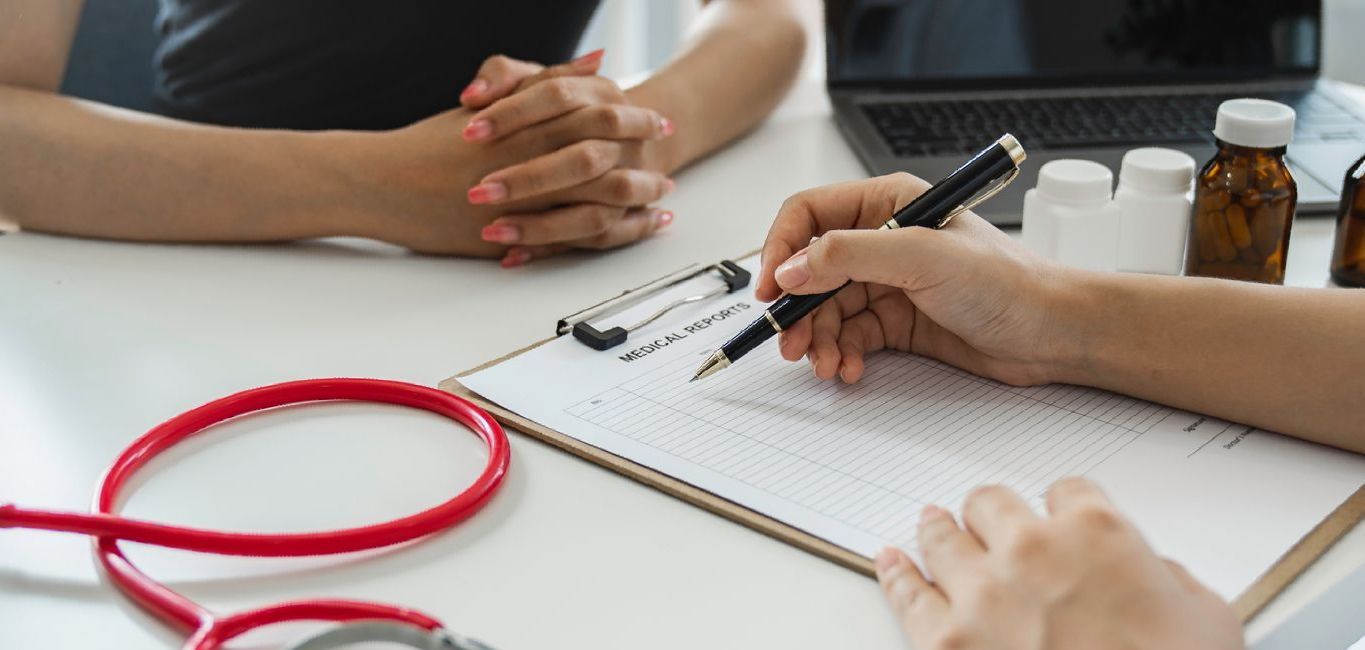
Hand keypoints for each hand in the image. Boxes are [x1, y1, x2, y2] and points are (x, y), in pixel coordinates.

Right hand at [343, 75, 672, 258]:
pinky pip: (576, 239)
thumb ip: (544, 80)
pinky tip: (631, 233)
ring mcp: (524, 203)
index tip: (657, 120)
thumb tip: (598, 62)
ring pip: (599, 203)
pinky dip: (611, 236)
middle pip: (608, 160)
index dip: (633, 118)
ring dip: (637, 204)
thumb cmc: (433, 144)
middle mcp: (530, 162)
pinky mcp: (515, 236)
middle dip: (644, 164)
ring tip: (662, 203)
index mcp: (526, 123)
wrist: (381, 183)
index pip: (595, 115)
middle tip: (667, 166)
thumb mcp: (491, 104)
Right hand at [756, 173, 1080, 385]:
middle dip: (797, 309)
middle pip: (810, 270)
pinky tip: (850, 368)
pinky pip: (848, 336)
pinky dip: (841, 355)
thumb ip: (849, 255)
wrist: (1052, 333)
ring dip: (817, 339)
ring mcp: (887, 282)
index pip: (809, 215)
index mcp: (887, 203)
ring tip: (825, 364)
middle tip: (790, 342)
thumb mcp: (922, 257)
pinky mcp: (896, 321)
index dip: (781, 249)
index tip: (771, 289)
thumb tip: (791, 267)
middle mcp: (882, 239)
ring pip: (825, 309)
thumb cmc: (1008, 281)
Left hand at [874, 479, 1242, 649]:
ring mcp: (981, 594)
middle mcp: (1031, 550)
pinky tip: (893, 562)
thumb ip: (1169, 580)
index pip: (1067, 489)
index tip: (1059, 513)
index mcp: (1097, 533)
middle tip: (990, 521)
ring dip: (941, 531)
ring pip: (942, 537)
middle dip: (993, 513)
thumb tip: (1151, 577)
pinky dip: (897, 574)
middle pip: (991, 503)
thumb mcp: (1207, 619)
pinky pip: (906, 593)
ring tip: (935, 525)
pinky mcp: (945, 641)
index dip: (1064, 505)